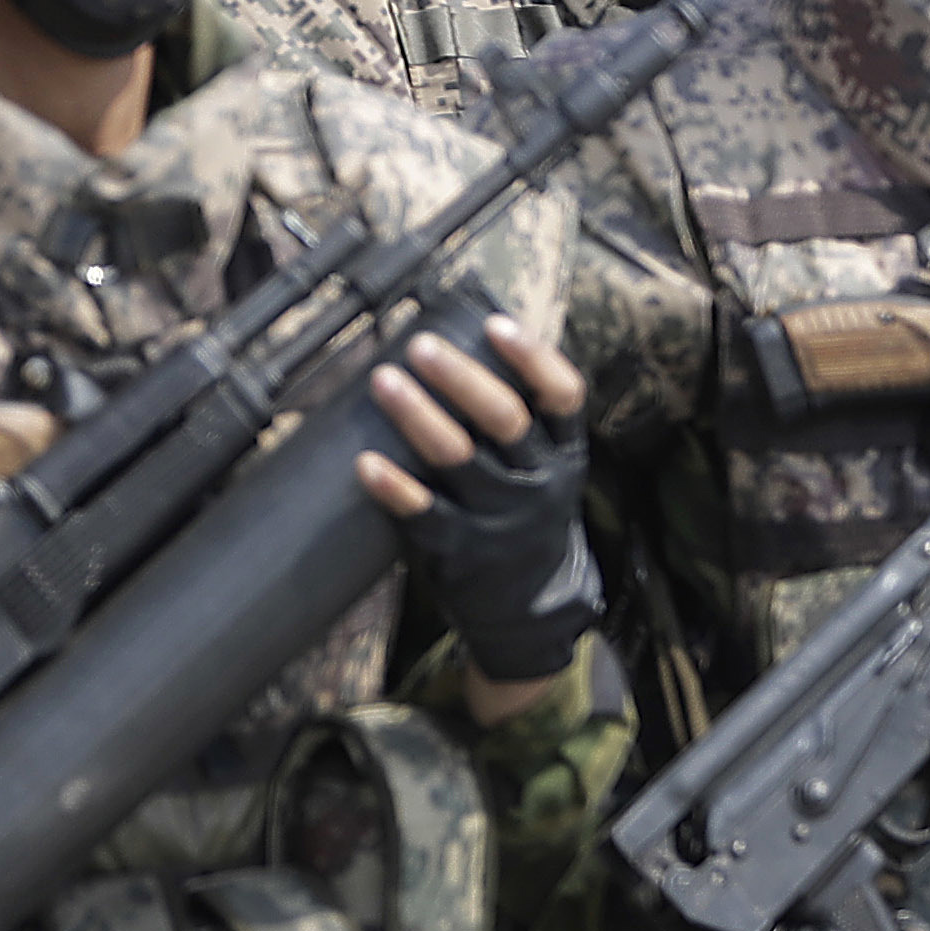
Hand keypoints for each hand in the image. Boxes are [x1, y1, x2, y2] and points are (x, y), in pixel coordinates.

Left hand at [354, 313, 602, 710]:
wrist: (530, 606)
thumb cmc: (523, 512)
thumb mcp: (543, 467)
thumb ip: (518, 419)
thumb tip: (462, 340)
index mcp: (564, 452)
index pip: (563, 396)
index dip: (532, 358)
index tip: (495, 324)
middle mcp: (539, 481)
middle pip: (506, 419)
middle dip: (460, 378)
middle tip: (420, 345)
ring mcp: (501, 517)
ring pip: (460, 458)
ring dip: (419, 415)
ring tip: (384, 379)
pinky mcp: (463, 548)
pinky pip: (426, 515)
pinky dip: (395, 487)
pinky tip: (365, 462)